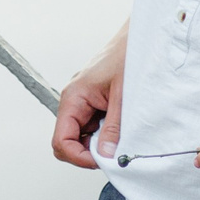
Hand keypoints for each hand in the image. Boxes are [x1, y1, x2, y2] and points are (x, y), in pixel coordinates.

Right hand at [52, 31, 126, 168]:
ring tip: (121, 139)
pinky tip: (122, 128)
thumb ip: (113, 128)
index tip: (102, 161)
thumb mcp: (123, 97)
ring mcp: (84, 103)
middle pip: (68, 142)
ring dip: (99, 144)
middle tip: (113, 154)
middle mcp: (74, 101)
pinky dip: (106, 134)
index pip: (61, 141)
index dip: (78, 157)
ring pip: (82, 136)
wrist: (139, 37)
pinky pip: (94, 127)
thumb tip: (106, 155)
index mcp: (73, 98)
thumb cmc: (128, 56)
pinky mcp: (96, 103)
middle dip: (88, 153)